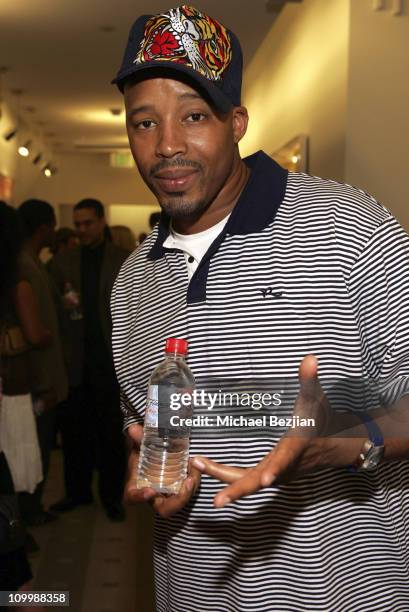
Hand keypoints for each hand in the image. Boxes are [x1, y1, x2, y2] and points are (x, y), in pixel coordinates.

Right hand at [124, 424, 200, 517]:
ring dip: (191, 488)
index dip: (140, 497)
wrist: (152, 452)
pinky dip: (194, 478)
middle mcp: (153, 496)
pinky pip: (189, 489)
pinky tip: (197, 466)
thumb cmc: (141, 453)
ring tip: (195, 471)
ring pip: (181, 499)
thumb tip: (133, 429)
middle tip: (188, 483)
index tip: (150, 491)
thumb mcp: (139, 445)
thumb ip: (138, 438)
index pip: (134, 497)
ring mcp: (168, 494)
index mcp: (136, 488)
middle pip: (165, 508)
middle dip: (179, 499)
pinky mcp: (180, 489)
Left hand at [192, 355, 365, 507]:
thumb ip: (309, 380)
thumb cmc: (323, 421)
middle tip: (216, 500)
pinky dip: (228, 476)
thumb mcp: (316, 399)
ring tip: (196, 465)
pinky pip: (246, 479)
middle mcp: (284, 466)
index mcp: (295, 448)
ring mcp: (277, 473)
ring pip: (247, 481)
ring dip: (223, 476)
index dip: (275, 469)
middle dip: (236, 489)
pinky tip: (207, 467)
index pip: (285, 459)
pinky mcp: (271, 474)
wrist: (334, 445)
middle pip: (258, 481)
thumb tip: (310, 359)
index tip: (266, 480)